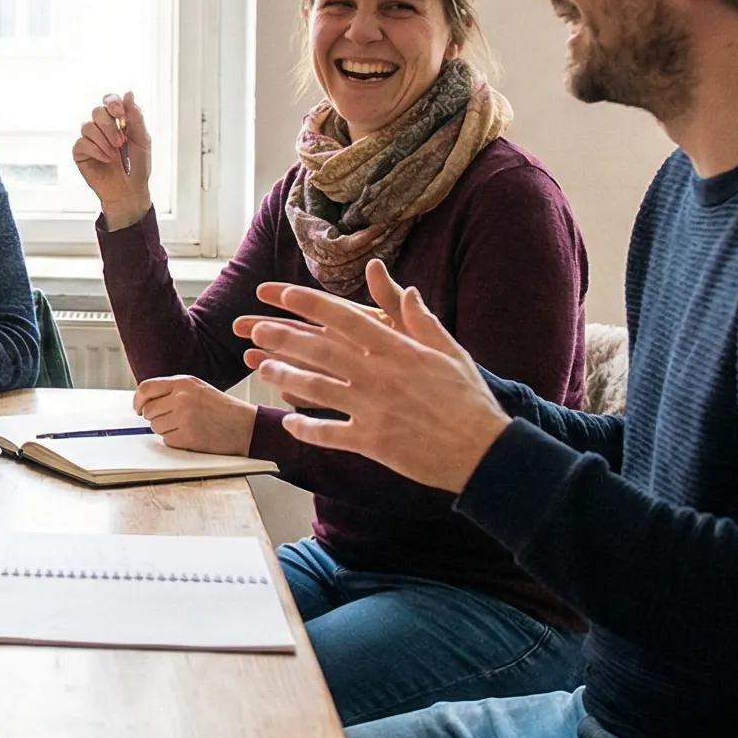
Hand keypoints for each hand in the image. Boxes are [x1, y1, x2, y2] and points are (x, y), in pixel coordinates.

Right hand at [71, 92, 154, 230]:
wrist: (129, 190)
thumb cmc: (137, 166)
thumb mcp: (142, 139)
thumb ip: (135, 116)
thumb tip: (128, 93)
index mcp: (117, 121)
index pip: (109, 100)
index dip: (112, 102)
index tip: (120, 114)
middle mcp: (102, 127)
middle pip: (97, 111)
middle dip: (109, 126)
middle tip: (120, 142)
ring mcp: (90, 139)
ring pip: (88, 126)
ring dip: (104, 140)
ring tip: (114, 155)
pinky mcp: (80, 152)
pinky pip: (82, 142)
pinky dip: (96, 150)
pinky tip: (105, 159)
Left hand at [133, 375, 257, 455]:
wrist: (246, 426)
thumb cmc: (222, 408)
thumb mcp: (198, 388)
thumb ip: (172, 390)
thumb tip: (144, 402)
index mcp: (183, 382)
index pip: (146, 388)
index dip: (138, 401)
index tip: (138, 408)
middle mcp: (182, 398)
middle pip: (148, 411)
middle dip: (156, 418)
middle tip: (174, 419)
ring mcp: (184, 417)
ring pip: (156, 427)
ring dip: (167, 430)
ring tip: (188, 426)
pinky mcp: (187, 436)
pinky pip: (167, 440)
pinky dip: (176, 441)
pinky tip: (192, 435)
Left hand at [229, 260, 510, 491]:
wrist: (484, 450)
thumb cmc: (469, 398)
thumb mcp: (449, 351)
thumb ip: (419, 319)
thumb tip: (404, 286)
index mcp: (398, 349)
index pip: (344, 319)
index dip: (308, 305)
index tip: (280, 294)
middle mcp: (380, 375)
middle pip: (320, 351)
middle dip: (282, 338)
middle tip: (253, 328)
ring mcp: (373, 409)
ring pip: (316, 389)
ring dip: (283, 377)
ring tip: (260, 368)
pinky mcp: (371, 441)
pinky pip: (327, 433)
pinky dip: (304, 427)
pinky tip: (286, 421)